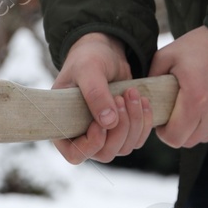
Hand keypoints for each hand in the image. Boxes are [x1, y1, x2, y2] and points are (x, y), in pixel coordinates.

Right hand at [51, 32, 155, 164]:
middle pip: (105, 154)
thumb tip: (109, 123)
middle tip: (120, 97)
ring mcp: (104, 137)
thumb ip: (95, 94)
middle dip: (119, 128)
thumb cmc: (88, 59)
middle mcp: (82, 137)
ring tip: (131, 93)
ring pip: (124, 148)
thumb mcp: (88, 70)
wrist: (104, 52)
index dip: (92, 142)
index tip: (101, 119)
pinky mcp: (122, 130)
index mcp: (63, 128)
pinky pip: (137, 139)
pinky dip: (144, 122)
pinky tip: (142, 100)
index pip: (75, 154)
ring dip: (133, 122)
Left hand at [149, 27, 207, 147]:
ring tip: (201, 105)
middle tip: (181, 113)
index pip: (174, 138)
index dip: (165, 133)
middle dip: (182, 130)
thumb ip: (152, 78)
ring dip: (201, 127)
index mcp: (196, 100)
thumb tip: (144, 98)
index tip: (165, 122)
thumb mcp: (170, 54)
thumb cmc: (204, 45)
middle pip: (191, 141)